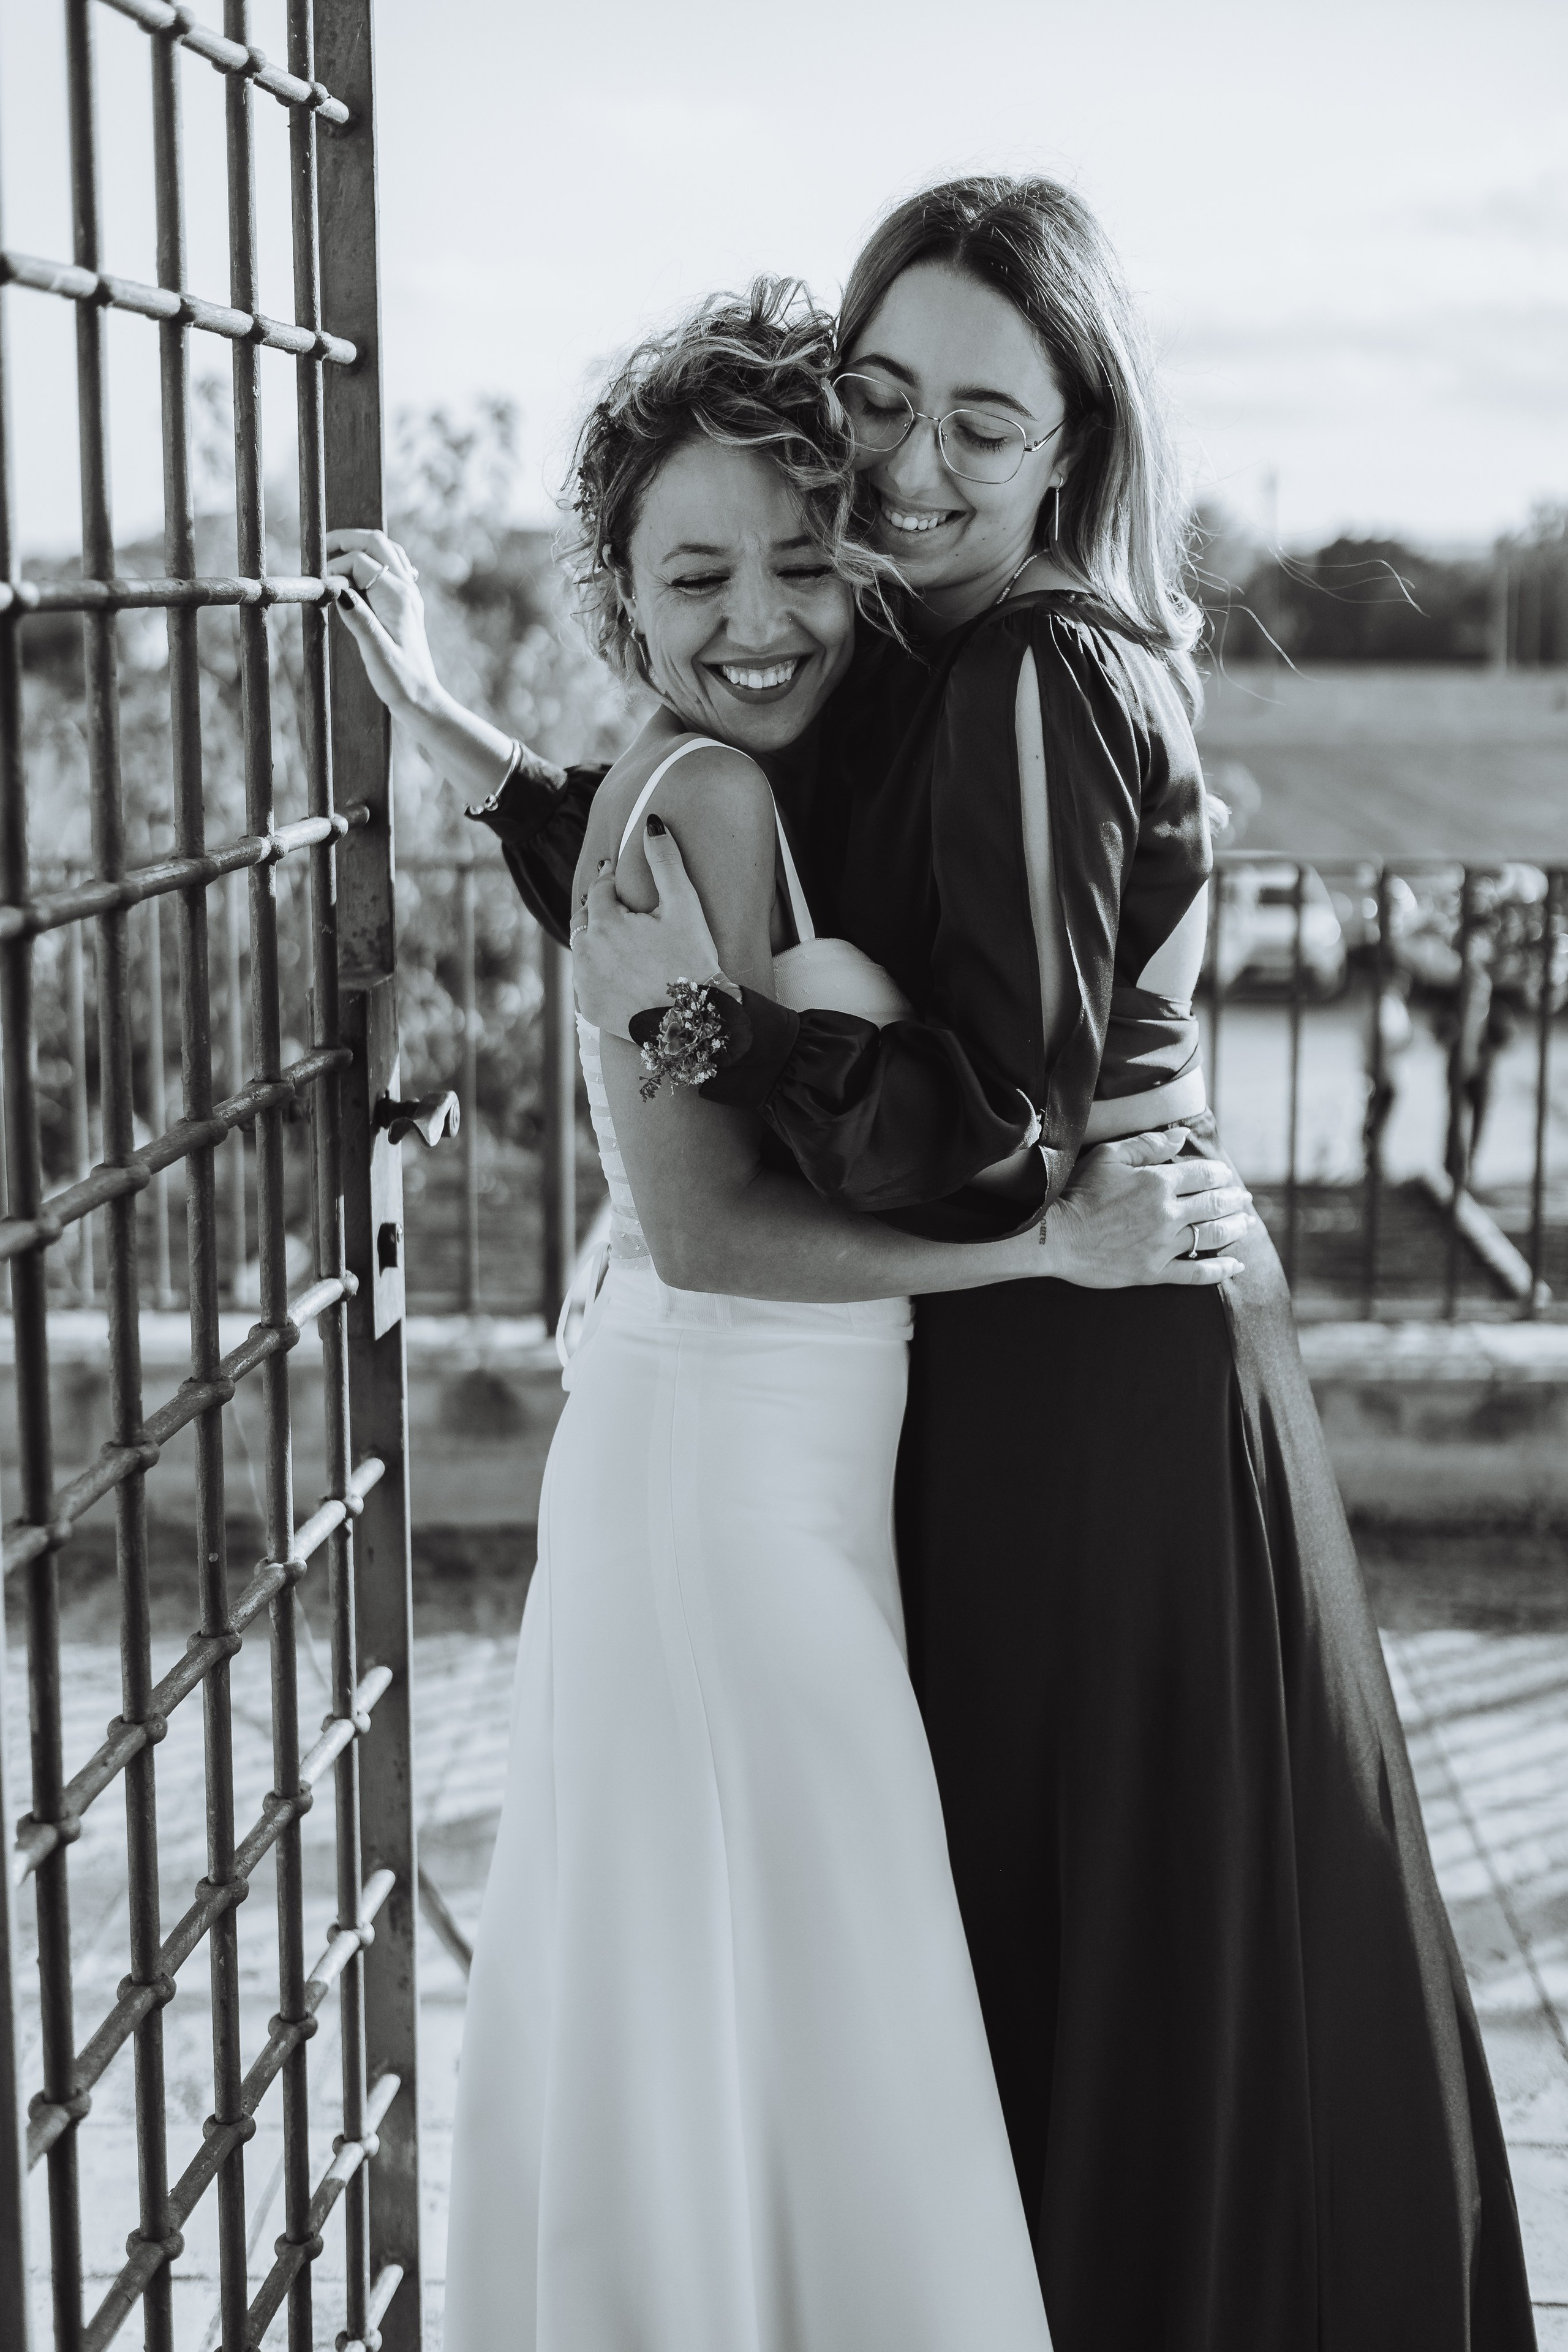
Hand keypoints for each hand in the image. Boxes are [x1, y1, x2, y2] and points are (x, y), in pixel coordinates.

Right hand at [323, 528, 441, 718]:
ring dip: (360, 546)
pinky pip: (393, 567)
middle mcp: (406, 590)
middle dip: (346, 539)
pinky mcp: (407, 604)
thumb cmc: (400, 681)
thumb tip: (338, 588)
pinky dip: (374, 561)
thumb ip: (359, 619)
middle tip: (321, 549)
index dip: (335, 566)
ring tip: (335, 555)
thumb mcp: (376, 653)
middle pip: (376, 542)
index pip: (359, 561)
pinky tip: (363, 573)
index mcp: (396, 597)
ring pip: (386, 550)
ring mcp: (409, 595)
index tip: (320, 585)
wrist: (423, 699)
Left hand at [572, 817, 723, 1036]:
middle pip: (584, 917)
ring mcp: (585, 982)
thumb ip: (665, 861)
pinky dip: (597, 971)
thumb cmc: (692, 959)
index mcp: (605, 922)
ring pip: (583, 948)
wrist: (693, 1021)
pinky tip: (618, 970)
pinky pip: (586, 980)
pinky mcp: (589, 1007)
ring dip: (595, 938)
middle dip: (598, 908)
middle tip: (617, 907)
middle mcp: (586, 952)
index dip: (612, 880)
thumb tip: (651, 822)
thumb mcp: (684, 905)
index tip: (621, 878)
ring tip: (619, 938)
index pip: (600, 889)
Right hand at [1040, 1127, 1253, 1287]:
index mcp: (1158, 1182)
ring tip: (1245, 1225)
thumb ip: (1148, 1145)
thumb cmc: (1079, 1193)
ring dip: (1234, 1228)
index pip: (1203, 1175)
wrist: (1055, 1237)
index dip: (1219, 1174)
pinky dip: (1220, 1270)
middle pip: (1213, 1205)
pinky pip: (1196, 1273)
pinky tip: (1236, 1266)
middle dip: (1234, 1200)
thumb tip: (1182, 1135)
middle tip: (1244, 1200)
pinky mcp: (1154, 1272)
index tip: (1225, 1176)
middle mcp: (1167, 1214)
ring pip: (1211, 1236)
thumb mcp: (1109, 1157)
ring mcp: (1163, 1246)